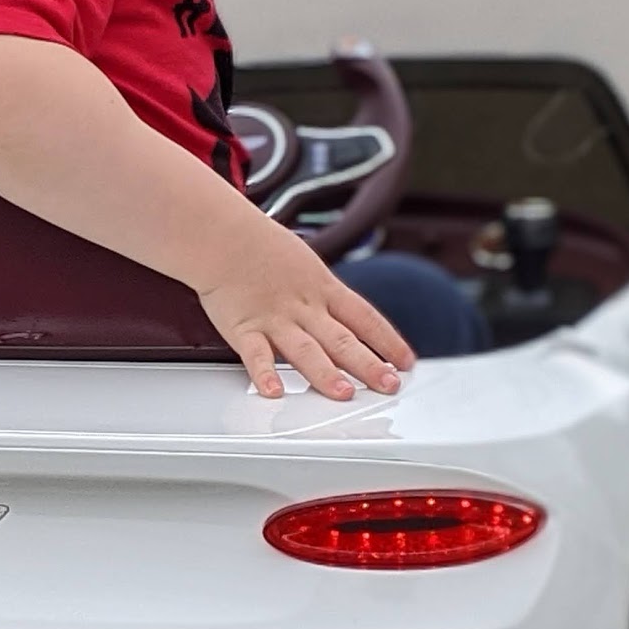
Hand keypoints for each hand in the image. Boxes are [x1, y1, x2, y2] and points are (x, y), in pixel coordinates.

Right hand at [194, 220, 416, 400]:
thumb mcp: (308, 265)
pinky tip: (274, 392)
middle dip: (368, 364)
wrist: (222, 234)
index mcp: (323, 289)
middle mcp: (304, 307)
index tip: (406, 362)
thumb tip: (350, 318)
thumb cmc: (263, 249)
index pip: (365, 317)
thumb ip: (327, 296)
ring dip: (325, 373)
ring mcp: (275, 319)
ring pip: (305, 350)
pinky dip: (264, 374)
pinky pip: (255, 355)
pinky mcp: (243, 327)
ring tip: (343, 393)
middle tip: (389, 385)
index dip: (388, 340)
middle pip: (342, 339)